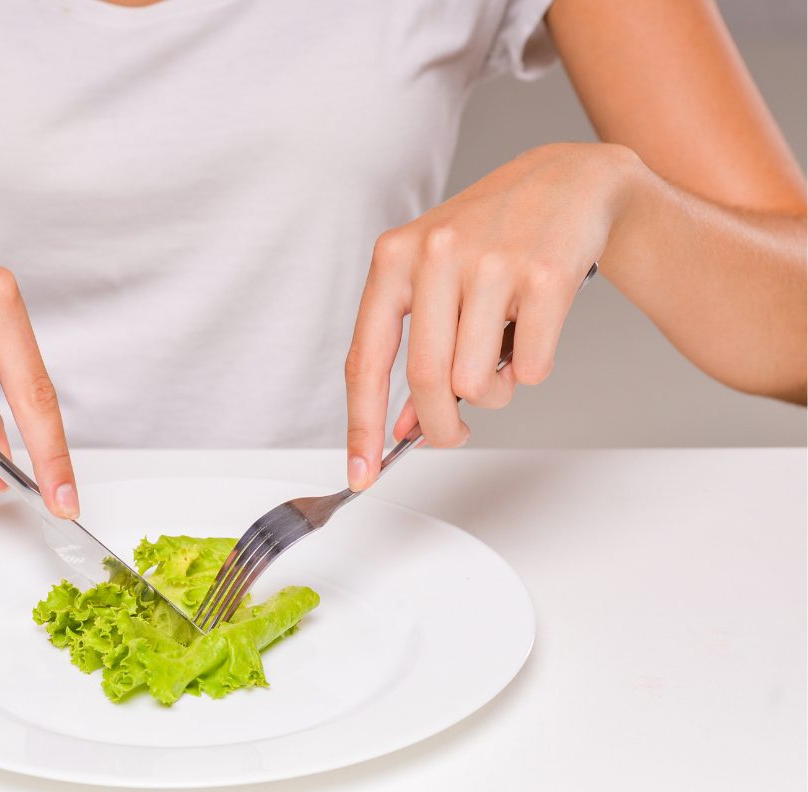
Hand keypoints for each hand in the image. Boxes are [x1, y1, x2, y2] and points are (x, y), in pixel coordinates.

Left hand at [344, 142, 638, 488]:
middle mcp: (436, 255)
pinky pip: (531, 370)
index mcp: (394, 258)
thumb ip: (413, 348)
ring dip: (491, 395)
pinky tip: (534, 334)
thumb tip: (400, 426)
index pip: (364, 359)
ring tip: (500, 360)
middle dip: (439, 427)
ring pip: (476, 383)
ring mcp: (492, 263)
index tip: (361, 473)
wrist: (569, 181)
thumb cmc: (490, 236)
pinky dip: (531, 372)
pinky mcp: (546, 276)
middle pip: (425, 381)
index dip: (361, 425)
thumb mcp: (435, 280)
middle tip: (453, 433)